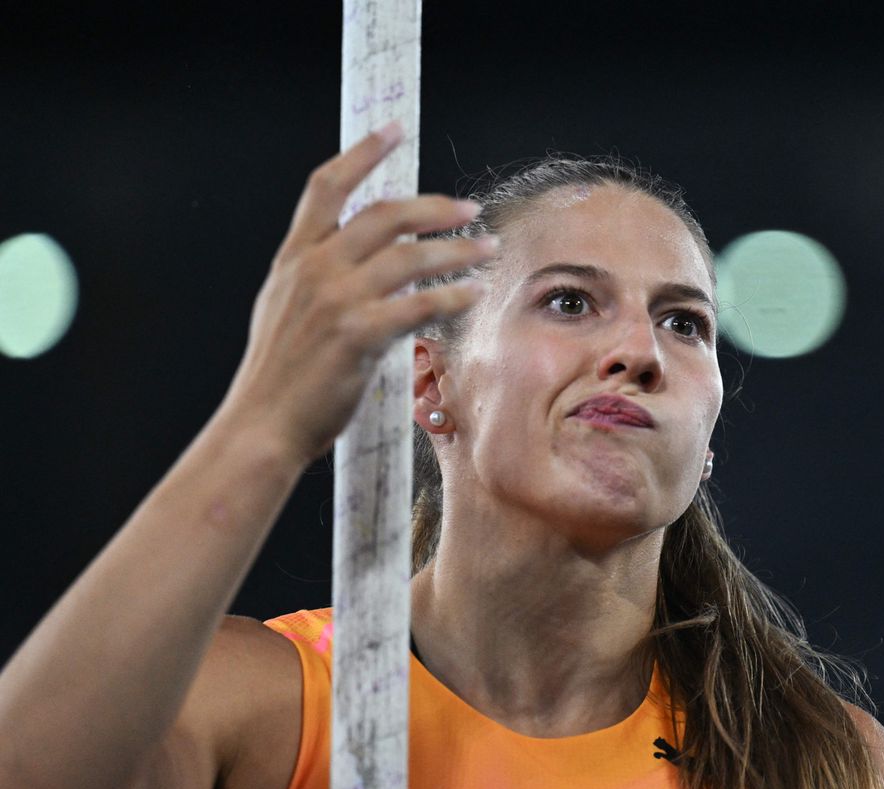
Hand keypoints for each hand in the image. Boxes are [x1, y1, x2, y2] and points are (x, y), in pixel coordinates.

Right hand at [220, 123, 492, 463]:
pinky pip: (419, 304)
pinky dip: (452, 295)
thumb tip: (359, 260)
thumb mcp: (286, 310)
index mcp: (294, 259)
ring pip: (410, 257)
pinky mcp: (357, 336)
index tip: (392, 130)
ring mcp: (335, 301)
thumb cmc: (279, 378)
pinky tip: (473, 294)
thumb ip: (317, 277)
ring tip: (486, 251)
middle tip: (469, 211)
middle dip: (434, 207)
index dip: (362, 153)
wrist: (262, 426)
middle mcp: (313, 270)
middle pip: (384, 215)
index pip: (326, 187)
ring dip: (457, 251)